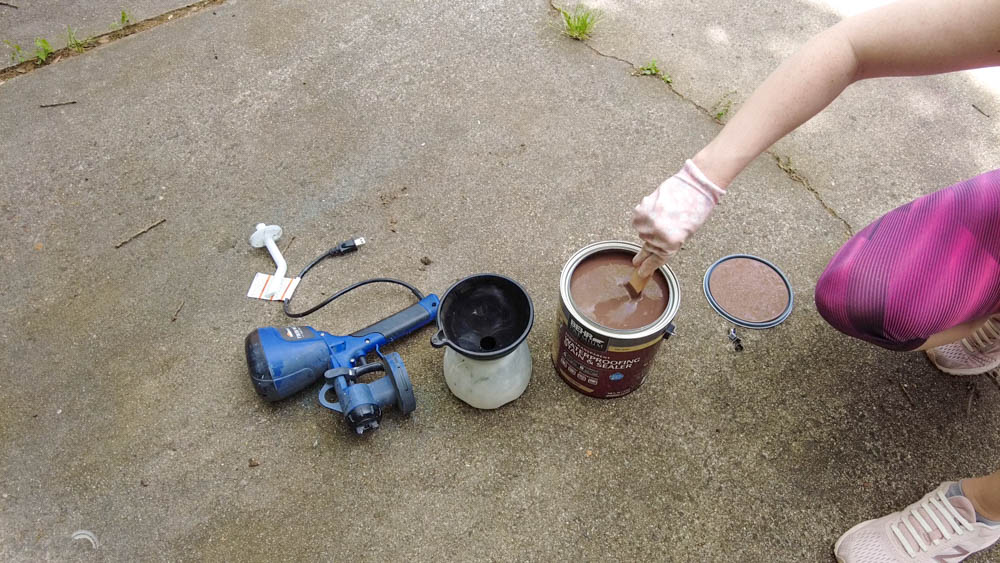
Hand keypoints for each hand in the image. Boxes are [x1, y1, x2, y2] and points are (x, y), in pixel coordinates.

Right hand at [631, 159, 724, 276]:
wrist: (695, 187)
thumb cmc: (696, 208)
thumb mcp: (684, 233)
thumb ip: (668, 242)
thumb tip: (654, 245)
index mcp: (670, 245)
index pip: (656, 260)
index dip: (647, 267)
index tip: (641, 273)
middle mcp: (656, 237)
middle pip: (647, 243)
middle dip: (650, 239)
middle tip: (645, 247)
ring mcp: (647, 224)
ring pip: (641, 228)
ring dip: (649, 222)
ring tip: (663, 211)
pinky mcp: (640, 211)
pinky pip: (638, 216)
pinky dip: (644, 212)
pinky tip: (656, 206)